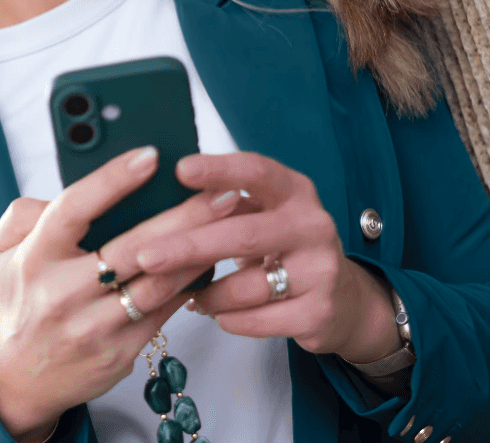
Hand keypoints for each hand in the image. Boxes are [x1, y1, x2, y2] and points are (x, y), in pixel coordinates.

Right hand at [0, 147, 239, 440]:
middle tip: (220, 190)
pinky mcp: (120, 351)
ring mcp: (94, 326)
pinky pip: (164, 311)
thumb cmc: (20, 297)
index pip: (75, 208)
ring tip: (229, 221)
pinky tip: (211, 259)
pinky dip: (190, 283)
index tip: (151, 155)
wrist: (21, 376)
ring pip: (157, 283)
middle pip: (132, 248)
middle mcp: (63, 292)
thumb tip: (71, 190)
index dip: (113, 180)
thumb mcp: (1, 250)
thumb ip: (25, 212)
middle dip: (182, 216)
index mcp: (35, 256)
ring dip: (197, 250)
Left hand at [122, 152, 400, 361]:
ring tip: (185, 294)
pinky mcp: (320, 313)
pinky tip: (215, 312)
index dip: (219, 169)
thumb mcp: (265, 214)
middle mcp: (313, 225)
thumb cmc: (283, 245)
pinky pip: (259, 320)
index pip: (256, 171)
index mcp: (294, 191)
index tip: (179, 169)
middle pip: (242, 235)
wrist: (344, 299)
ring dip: (208, 293)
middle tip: (145, 256)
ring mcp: (321, 270)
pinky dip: (228, 317)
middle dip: (189, 247)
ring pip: (248, 286)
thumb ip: (227, 204)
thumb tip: (160, 197)